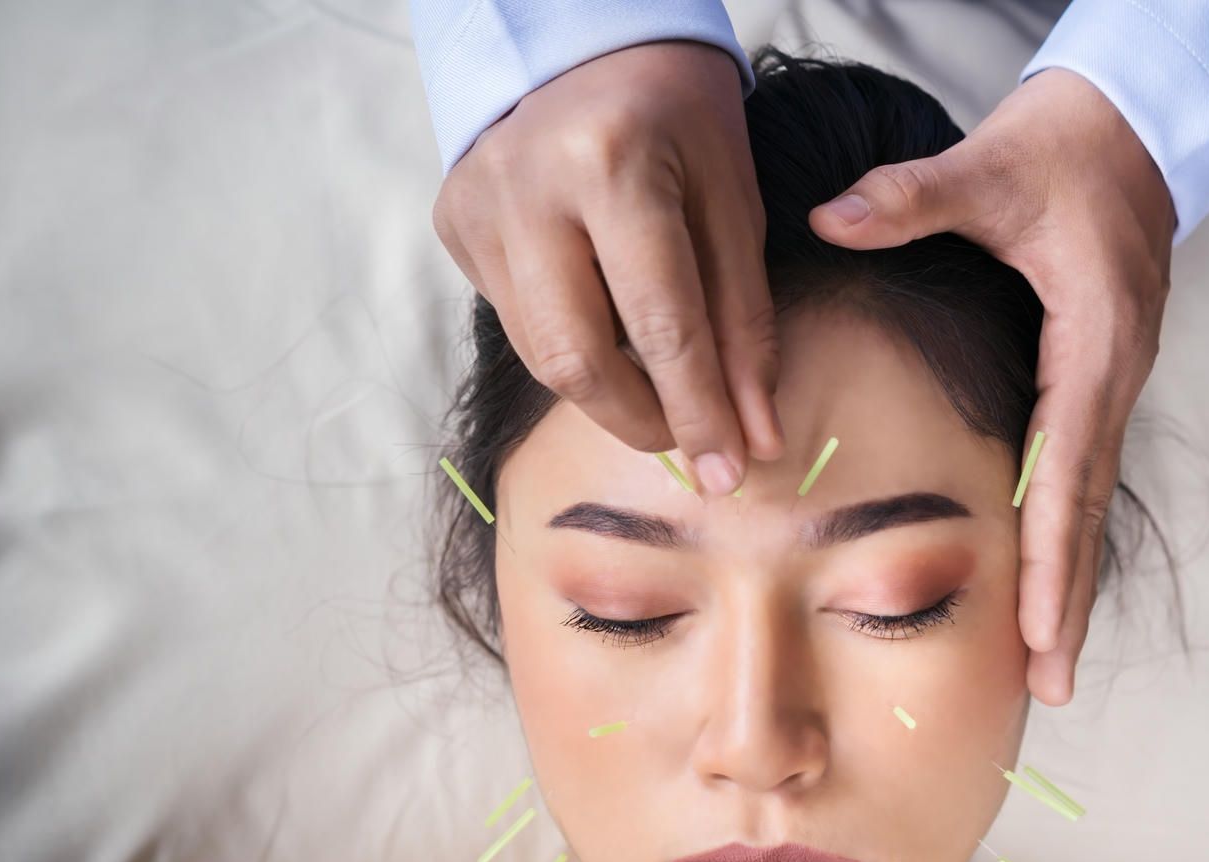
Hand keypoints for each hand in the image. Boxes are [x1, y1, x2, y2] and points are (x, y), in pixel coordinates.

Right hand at [432, 41, 785, 496]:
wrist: (582, 40)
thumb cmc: (678, 118)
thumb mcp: (732, 205)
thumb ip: (745, 326)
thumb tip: (754, 438)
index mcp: (613, 163)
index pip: (660, 324)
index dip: (698, 410)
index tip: (728, 471)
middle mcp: (528, 185)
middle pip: (577, 359)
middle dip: (641, 421)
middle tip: (689, 443)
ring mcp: (477, 206)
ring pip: (539, 354)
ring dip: (608, 392)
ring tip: (657, 389)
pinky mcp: (453, 224)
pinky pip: (516, 320)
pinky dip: (571, 342)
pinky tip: (602, 317)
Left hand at [809, 68, 1174, 705]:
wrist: (1132, 128)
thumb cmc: (1067, 148)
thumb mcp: (988, 168)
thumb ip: (910, 198)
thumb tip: (829, 217)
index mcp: (1096, 342)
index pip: (1071, 468)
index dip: (1053, 556)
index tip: (1041, 632)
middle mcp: (1113, 375)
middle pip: (1088, 508)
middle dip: (1069, 601)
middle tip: (1050, 688)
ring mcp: (1109, 382)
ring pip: (1087, 501)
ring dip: (1069, 582)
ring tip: (1049, 665)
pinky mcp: (1094, 379)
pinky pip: (1078, 473)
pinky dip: (1062, 536)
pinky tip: (1041, 582)